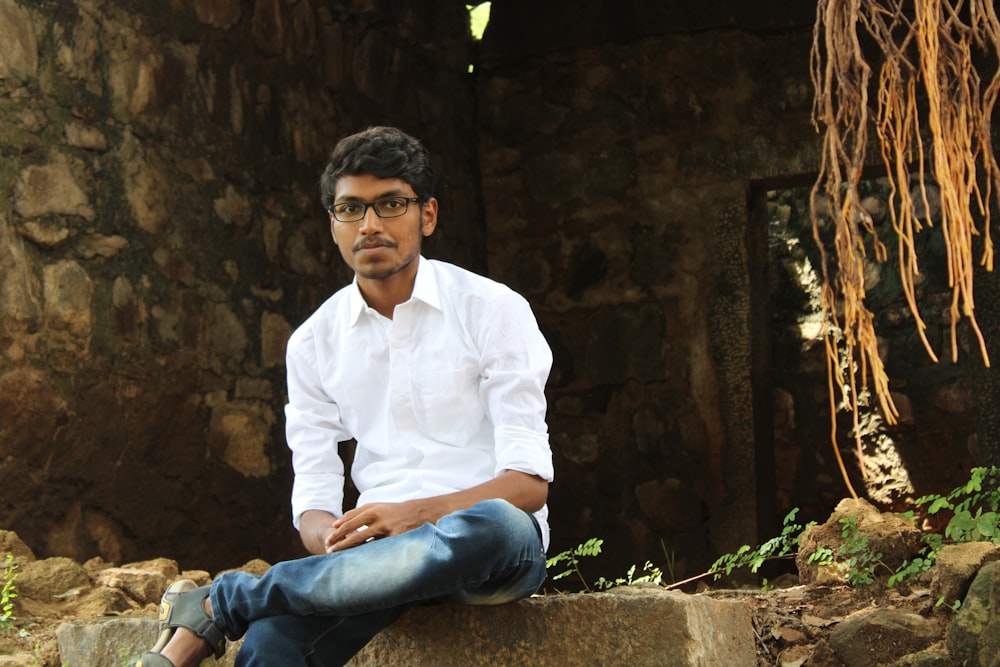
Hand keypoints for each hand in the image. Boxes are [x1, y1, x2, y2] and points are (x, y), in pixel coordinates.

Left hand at [324, 499, 440, 552]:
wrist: (422, 512)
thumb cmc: (397, 510)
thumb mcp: (379, 506)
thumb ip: (360, 512)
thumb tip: (339, 523)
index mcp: (374, 509)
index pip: (351, 520)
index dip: (339, 529)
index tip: (330, 537)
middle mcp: (379, 519)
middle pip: (354, 532)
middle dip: (340, 541)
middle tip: (329, 549)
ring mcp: (387, 530)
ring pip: (364, 542)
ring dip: (349, 550)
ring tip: (339, 557)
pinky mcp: (395, 540)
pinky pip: (377, 549)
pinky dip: (367, 554)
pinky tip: (359, 561)